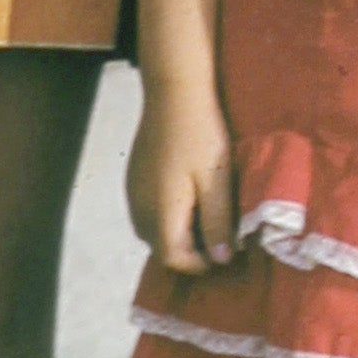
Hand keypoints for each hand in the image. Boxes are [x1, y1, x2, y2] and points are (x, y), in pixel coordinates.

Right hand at [129, 74, 237, 269]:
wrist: (174, 93)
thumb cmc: (200, 135)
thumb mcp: (217, 179)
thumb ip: (218, 222)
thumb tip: (221, 259)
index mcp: (160, 213)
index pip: (174, 259)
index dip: (200, 264)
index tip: (225, 254)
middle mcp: (139, 208)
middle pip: (161, 248)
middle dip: (189, 251)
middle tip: (220, 239)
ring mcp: (132, 193)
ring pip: (153, 231)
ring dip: (178, 234)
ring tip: (207, 219)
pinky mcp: (133, 178)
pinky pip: (147, 211)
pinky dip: (167, 216)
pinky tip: (188, 198)